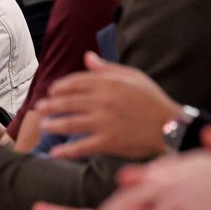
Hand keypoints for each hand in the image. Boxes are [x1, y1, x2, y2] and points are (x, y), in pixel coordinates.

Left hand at [34, 52, 179, 160]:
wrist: (170, 125)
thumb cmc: (152, 99)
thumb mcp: (133, 76)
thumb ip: (107, 68)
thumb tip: (88, 56)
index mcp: (109, 83)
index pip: (76, 82)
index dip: (61, 86)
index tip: (52, 90)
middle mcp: (103, 101)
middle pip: (68, 101)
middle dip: (50, 104)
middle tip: (39, 108)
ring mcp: (104, 122)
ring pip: (70, 122)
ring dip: (53, 124)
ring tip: (44, 126)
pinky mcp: (109, 141)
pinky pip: (82, 146)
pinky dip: (66, 151)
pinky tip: (55, 153)